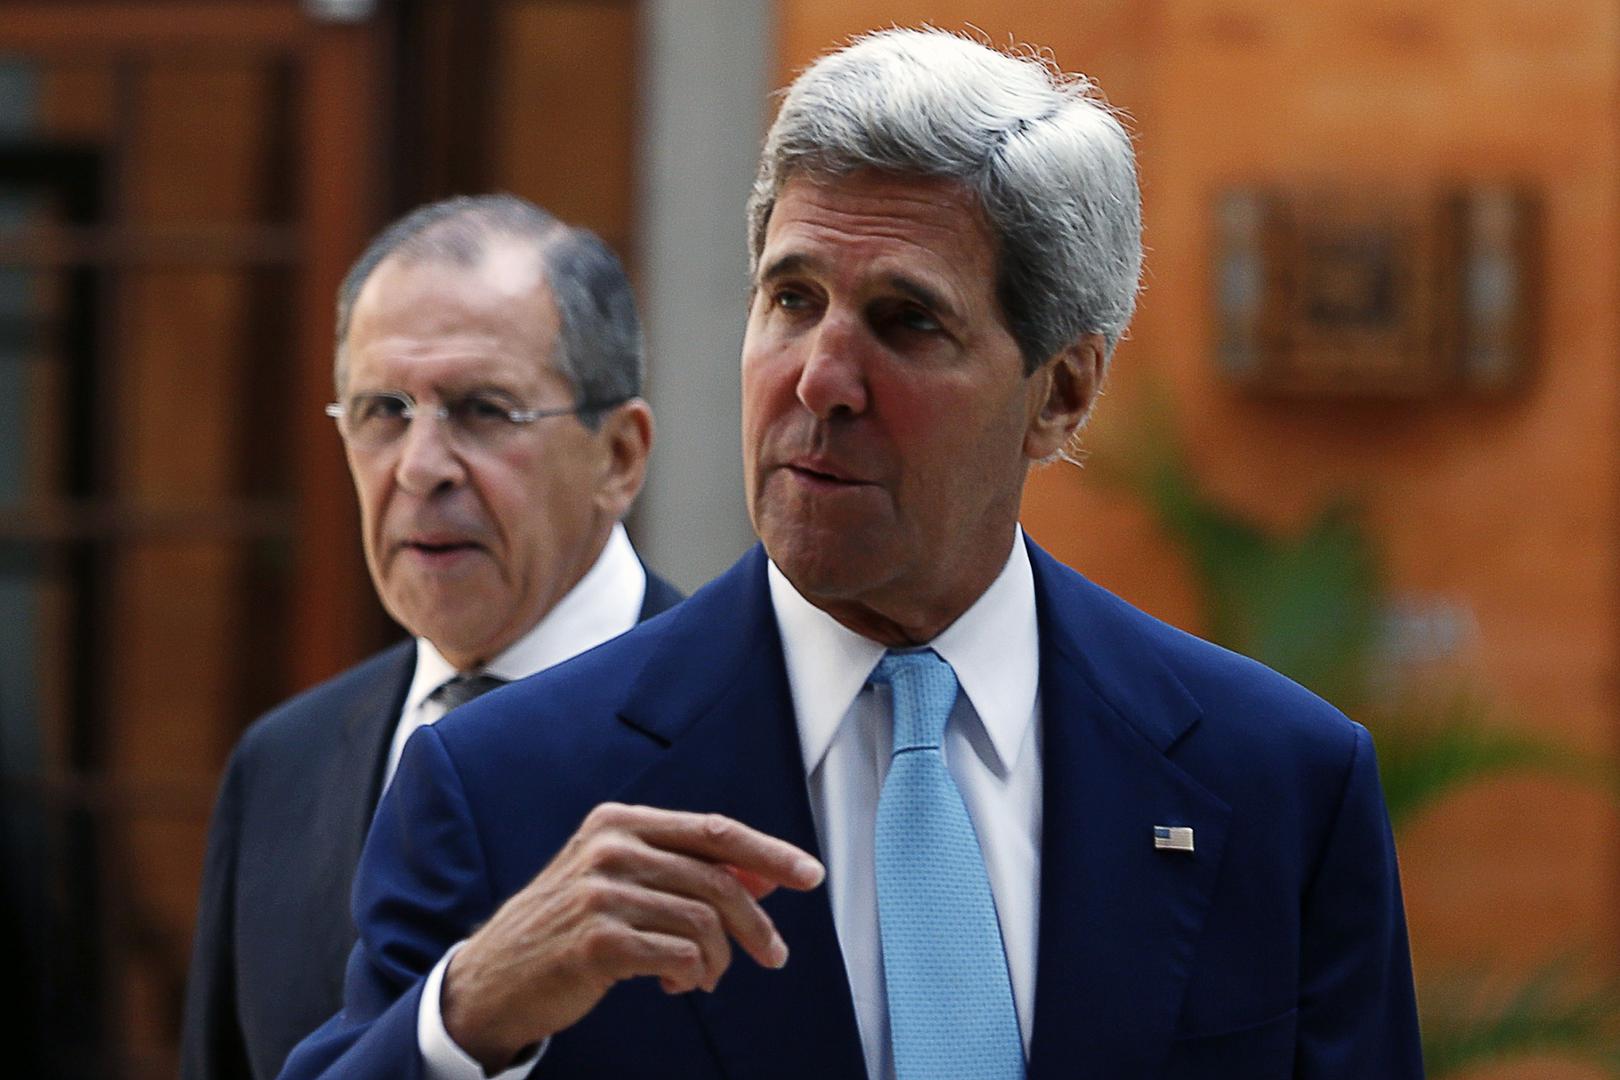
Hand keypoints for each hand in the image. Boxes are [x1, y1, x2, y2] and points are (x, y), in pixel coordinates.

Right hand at [440, 802, 824, 1070]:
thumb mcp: (621, 880)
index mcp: (619, 821)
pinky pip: (680, 954)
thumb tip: (764, 874)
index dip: (769, 853)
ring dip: (719, 958)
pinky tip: (677, 982)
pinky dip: (692, 974)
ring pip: (704, 921)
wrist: (494, 976)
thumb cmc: (566, 925)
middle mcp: (611, 847)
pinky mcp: (598, 941)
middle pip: (717, 879)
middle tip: (773, 954)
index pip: (714, 830)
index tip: (810, 875)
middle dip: (756, 923)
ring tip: (705, 976)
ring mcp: (601, 892)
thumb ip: (685, 870)